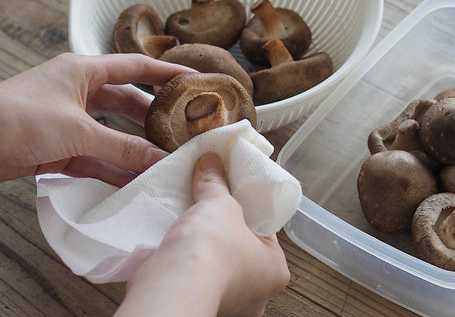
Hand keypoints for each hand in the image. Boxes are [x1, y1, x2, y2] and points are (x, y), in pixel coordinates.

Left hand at [0, 52, 194, 185]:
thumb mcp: (77, 131)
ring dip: (135, 148)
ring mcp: (69, 121)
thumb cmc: (17, 119)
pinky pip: (96, 157)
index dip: (166, 73)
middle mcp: (79, 93)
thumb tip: (159, 160)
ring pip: (113, 134)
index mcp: (83, 72)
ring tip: (165, 160)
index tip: (194, 80)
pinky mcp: (59, 147)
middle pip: (128, 103)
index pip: (135, 67)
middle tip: (183, 131)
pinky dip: (114, 168)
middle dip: (154, 119)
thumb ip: (121, 147)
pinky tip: (136, 180)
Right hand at [116, 153, 289, 316]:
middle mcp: (256, 293)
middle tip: (212, 208)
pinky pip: (195, 276)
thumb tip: (211, 162)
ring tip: (191, 221)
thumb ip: (217, 183)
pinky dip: (187, 261)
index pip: (265, 232)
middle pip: (241, 248)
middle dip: (224, 230)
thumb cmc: (211, 251)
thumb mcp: (219, 204)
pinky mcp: (198, 302)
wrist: (170, 286)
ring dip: (204, 247)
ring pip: (217, 264)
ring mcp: (227, 302)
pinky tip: (176, 241)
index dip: (249, 210)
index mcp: (275, 270)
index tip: (234, 195)